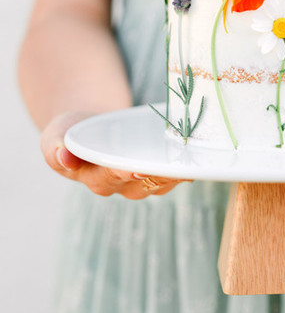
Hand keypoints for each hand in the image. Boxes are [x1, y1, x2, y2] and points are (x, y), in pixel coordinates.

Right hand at [41, 111, 190, 199]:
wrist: (90, 127)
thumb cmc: (70, 133)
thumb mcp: (56, 136)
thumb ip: (57, 148)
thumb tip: (64, 156)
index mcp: (96, 178)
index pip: (113, 177)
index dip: (125, 173)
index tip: (135, 167)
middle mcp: (122, 185)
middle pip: (145, 182)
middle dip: (160, 173)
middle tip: (174, 164)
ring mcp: (144, 179)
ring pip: (165, 180)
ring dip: (179, 170)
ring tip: (192, 157)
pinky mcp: (160, 169)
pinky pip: (176, 172)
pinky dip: (187, 163)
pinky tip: (199, 152)